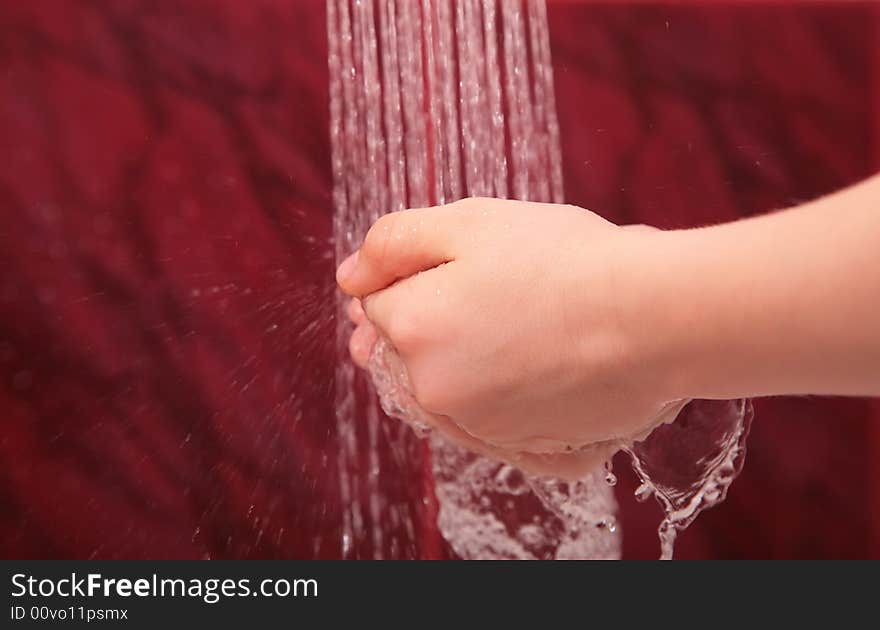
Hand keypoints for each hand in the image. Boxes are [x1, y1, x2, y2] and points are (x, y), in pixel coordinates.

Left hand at [337, 198, 681, 462]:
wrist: (657, 316)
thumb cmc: (565, 259)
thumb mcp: (469, 221)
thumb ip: (393, 242)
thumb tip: (349, 278)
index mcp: (413, 328)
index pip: (376, 307)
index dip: (405, 280)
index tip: (444, 268)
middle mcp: (436, 391)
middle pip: (407, 358)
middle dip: (428, 325)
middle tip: (480, 294)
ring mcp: (484, 428)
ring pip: (451, 394)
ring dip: (465, 365)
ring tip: (516, 326)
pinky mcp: (530, 451)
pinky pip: (500, 425)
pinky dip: (507, 399)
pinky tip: (538, 368)